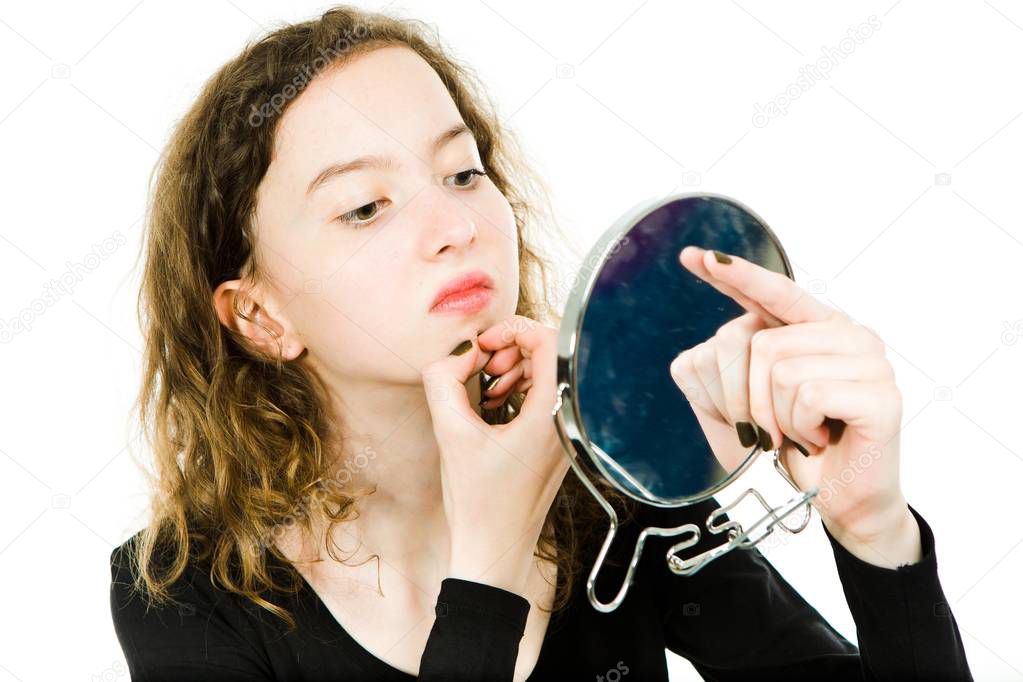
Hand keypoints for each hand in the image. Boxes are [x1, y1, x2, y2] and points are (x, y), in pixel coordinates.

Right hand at [420, 315, 569, 593]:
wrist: (494, 549)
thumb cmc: (477, 501)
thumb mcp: (450, 433)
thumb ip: (444, 381)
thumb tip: (459, 355)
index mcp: (552, 415)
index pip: (548, 342)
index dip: (511, 331)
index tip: (482, 346)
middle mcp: (569, 420)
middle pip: (552, 354)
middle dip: (513, 349)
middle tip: (484, 365)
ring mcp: (568, 432)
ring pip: (551, 374)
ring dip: (517, 368)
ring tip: (488, 386)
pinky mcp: (559, 442)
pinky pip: (548, 396)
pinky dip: (522, 388)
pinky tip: (496, 402)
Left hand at [669, 246, 913, 556]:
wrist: (836, 501)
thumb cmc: (792, 448)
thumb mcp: (749, 401)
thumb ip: (739, 361)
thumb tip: (729, 331)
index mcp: (815, 327)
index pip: (772, 290)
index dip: (733, 274)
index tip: (695, 256)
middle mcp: (848, 332)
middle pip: (757, 341)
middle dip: (745, 396)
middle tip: (771, 427)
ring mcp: (870, 360)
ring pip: (781, 370)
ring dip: (777, 417)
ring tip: (802, 432)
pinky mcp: (882, 395)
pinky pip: (809, 394)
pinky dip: (801, 427)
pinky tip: (821, 438)